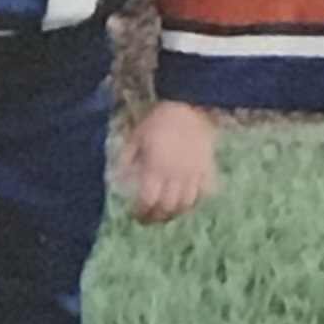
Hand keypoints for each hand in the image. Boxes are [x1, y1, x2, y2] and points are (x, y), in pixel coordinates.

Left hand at [119, 100, 216, 223]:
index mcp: (155, 167)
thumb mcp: (135, 137)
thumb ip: (127, 160)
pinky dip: (196, 200)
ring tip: (167, 213)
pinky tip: (188, 201)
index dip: (142, 212)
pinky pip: (204, 191)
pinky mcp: (207, 168)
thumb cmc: (158, 120)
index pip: (148, 200)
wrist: (188, 104)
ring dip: (176, 212)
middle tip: (150, 219)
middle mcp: (175, 174)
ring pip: (187, 203)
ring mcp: (193, 172)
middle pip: (168, 206)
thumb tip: (116, 180)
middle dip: (157, 217)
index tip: (136, 215)